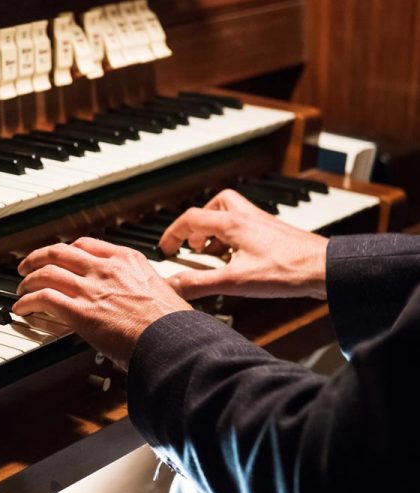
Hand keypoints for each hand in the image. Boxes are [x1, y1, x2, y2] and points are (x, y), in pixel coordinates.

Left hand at [13, 237, 191, 362]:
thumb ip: (145, 288)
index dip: (67, 250)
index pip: (87, 244)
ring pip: (46, 272)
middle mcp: (106, 268)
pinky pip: (43, 298)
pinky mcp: (80, 311)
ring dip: (28, 280)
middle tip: (28, 266)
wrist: (173, 340)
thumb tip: (142, 300)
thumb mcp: (165, 291)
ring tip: (21, 288)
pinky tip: (21, 308)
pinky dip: (27, 302)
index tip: (60, 257)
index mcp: (127, 260)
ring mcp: (91, 288)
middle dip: (38, 257)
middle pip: (60, 252)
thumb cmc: (173, 324)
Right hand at [159, 189, 328, 299]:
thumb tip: (171, 286)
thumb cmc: (287, 270)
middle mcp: (247, 218)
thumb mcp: (234, 281)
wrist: (326, 269)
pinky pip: (247, 227)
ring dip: (218, 229)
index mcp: (233, 224)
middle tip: (194, 244)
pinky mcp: (275, 234)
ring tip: (214, 253)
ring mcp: (263, 224)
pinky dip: (236, 238)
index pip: (191, 219)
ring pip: (233, 213)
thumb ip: (199, 284)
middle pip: (215, 205)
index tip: (166, 249)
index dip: (173, 233)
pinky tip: (239, 259)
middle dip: (199, 223)